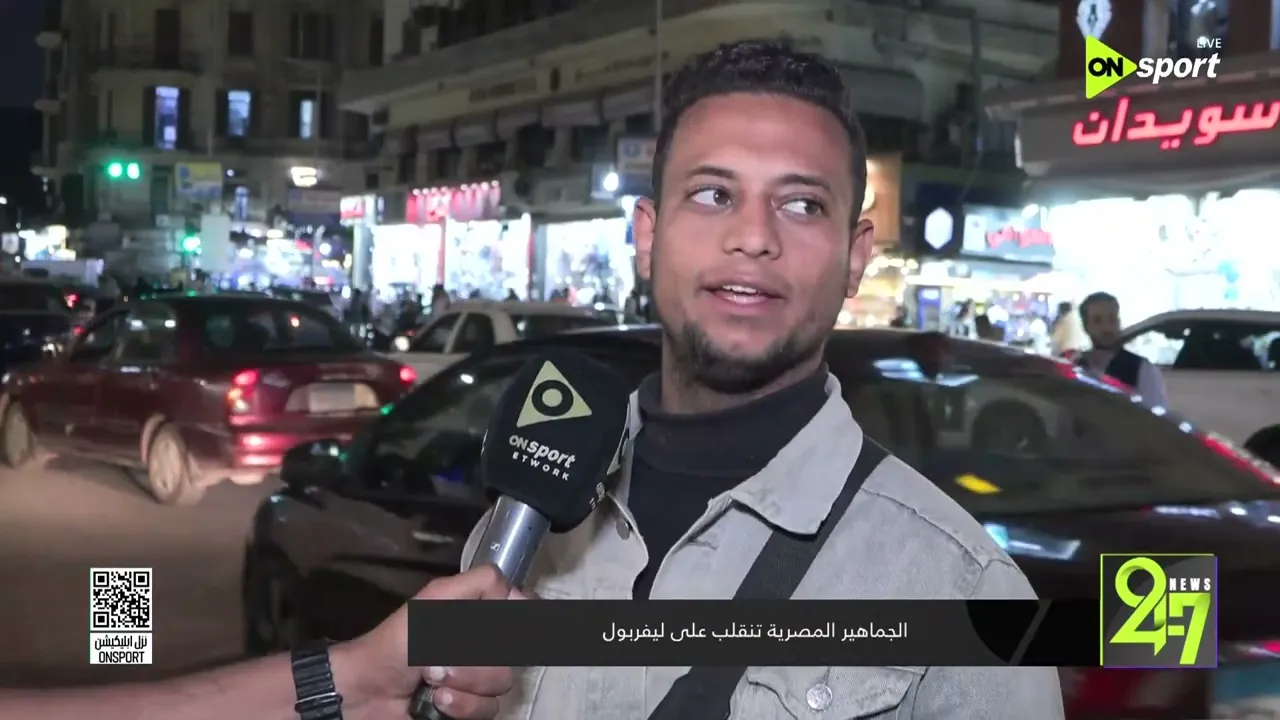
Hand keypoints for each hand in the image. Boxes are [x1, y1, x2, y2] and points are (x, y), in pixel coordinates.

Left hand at [332, 565, 525, 718]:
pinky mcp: (470, 709)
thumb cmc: (397, 643)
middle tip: (443, 655)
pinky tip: (437, 703)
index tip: (506, 618)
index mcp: (478, 615)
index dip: (520, 614)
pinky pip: (489, 709)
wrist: (366, 693)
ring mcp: (478, 680)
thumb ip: (478, 584)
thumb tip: (514, 590)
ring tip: (433, 682)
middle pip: (516, 649)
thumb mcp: (434, 601)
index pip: (522, 608)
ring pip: (503, 682)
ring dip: (465, 682)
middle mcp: (484, 646)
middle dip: (477, 655)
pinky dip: (461, 706)